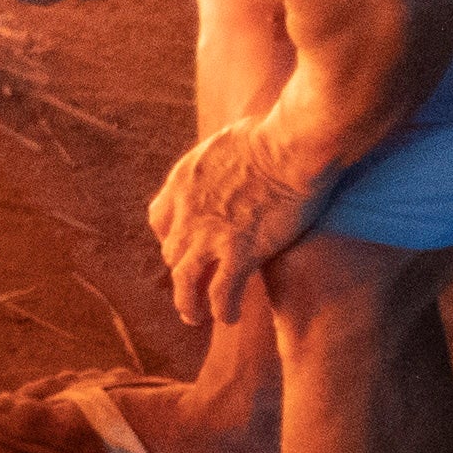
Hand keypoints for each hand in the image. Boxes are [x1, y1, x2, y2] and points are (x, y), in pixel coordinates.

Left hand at [146, 118, 327, 327]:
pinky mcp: (239, 253)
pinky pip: (220, 293)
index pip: (160, 219)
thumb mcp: (229, 140)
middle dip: (182, 269)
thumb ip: (223, 159)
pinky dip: (221, 309)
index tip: (187, 246)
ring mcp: (210, 235)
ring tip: (195, 317)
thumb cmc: (274, 133)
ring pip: (184, 281)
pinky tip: (229, 318)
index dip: (172, 237)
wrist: (292, 146)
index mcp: (182, 181)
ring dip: (187, 303)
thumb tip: (235, 155)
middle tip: (193, 284)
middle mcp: (187, 211)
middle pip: (172, 252)